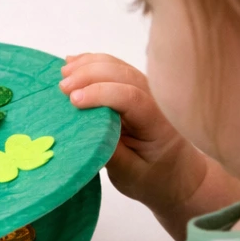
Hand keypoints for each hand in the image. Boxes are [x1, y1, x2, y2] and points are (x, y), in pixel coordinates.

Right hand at [59, 53, 208, 221]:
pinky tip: (73, 63)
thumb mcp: (130, 174)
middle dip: (90, 75)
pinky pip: (115, 68)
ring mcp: (147, 91)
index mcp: (158, 124)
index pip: (131, 98)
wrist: (177, 176)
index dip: (101, 94)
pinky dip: (92, 63)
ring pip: (118, 66)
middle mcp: (156, 100)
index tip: (73, 101)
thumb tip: (83, 131)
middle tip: (62, 87)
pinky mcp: (135, 89)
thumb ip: (110, 152)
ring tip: (63, 74)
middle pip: (123, 74)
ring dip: (88, 65)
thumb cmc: (154, 178)